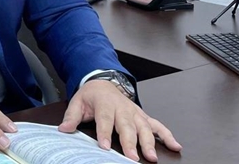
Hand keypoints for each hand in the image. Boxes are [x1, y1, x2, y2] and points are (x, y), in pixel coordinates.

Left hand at [58, 80, 180, 161]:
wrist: (104, 81)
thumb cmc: (92, 95)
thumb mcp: (77, 102)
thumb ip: (71, 116)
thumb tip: (63, 128)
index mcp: (105, 103)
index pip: (105, 119)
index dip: (104, 133)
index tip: (104, 147)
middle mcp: (123, 108)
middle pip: (127, 126)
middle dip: (130, 142)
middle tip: (133, 157)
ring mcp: (135, 112)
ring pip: (144, 127)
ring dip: (150, 142)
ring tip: (152, 157)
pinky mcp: (143, 116)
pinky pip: (157, 125)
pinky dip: (167, 135)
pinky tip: (175, 146)